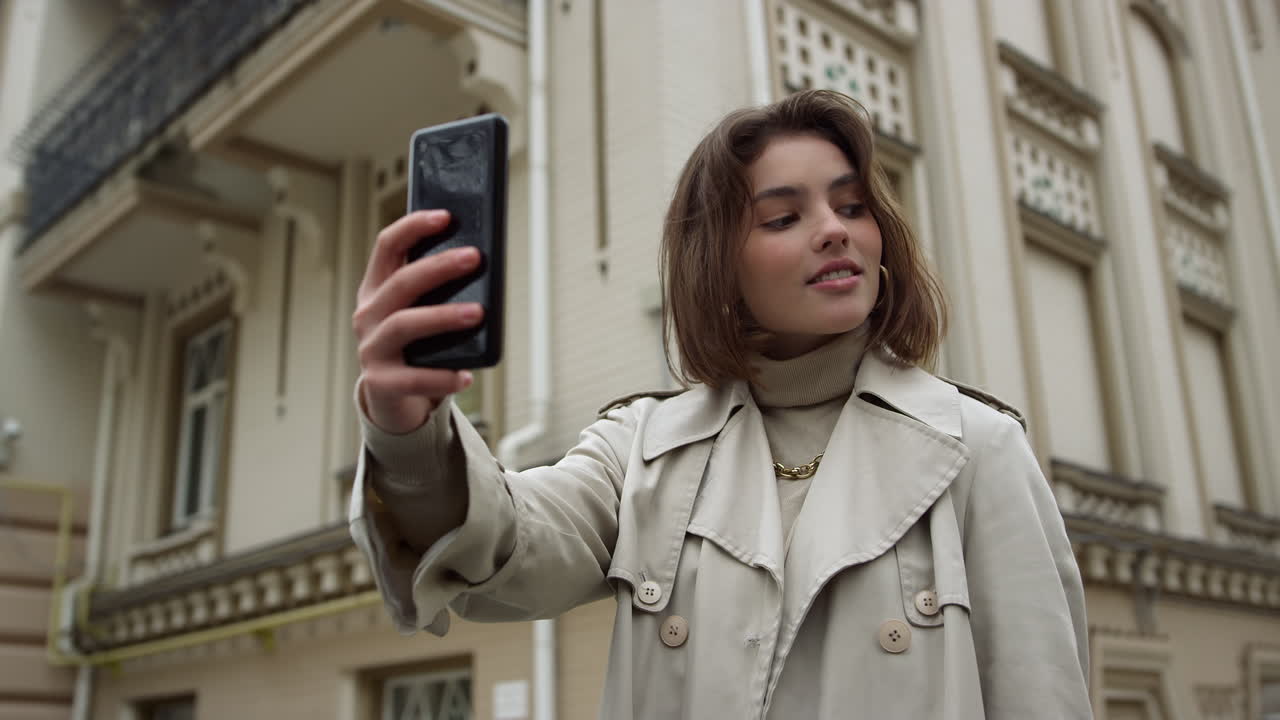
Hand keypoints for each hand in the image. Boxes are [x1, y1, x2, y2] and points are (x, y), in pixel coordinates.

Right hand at [352, 210, 483, 433]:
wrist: (391, 397)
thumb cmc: (416, 345)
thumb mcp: (420, 311)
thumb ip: (439, 291)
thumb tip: (483, 266)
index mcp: (377, 288)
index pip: (388, 246)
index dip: (414, 227)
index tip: (446, 216)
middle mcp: (368, 314)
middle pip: (401, 282)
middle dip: (438, 266)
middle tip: (474, 257)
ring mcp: (371, 348)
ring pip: (405, 324)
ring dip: (443, 316)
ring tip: (478, 313)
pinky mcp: (381, 382)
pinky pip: (413, 378)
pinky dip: (441, 376)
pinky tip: (466, 376)